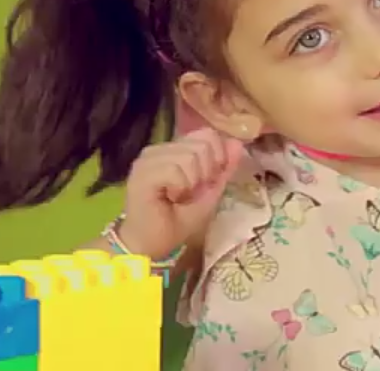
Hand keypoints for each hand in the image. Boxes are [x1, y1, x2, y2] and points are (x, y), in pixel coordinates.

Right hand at [119, 127, 244, 259]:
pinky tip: (169, 198)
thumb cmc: (179, 221)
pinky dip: (180, 187)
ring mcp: (148, 158)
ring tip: (178, 197)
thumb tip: (237, 143)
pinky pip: (174, 169)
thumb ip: (224, 168)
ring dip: (191, 183)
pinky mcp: (141, 172)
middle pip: (202, 145)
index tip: (205, 182)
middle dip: (205, 174)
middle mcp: (159, 149)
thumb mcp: (210, 192)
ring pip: (189, 156)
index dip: (216, 158)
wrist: (153, 246)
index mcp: (175, 149)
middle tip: (189, 193)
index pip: (207, 134)